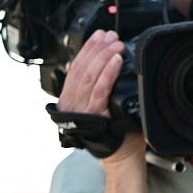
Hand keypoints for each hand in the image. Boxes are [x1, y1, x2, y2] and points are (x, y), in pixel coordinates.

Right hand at [56, 29, 144, 163]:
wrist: (121, 157)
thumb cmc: (116, 131)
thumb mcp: (104, 104)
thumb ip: (101, 87)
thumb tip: (112, 61)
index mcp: (71, 97)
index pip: (76, 66)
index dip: (88, 48)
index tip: (101, 35)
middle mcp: (72, 103)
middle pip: (81, 68)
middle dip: (98, 49)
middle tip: (112, 37)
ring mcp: (81, 110)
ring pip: (89, 76)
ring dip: (104, 57)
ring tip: (117, 45)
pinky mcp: (94, 117)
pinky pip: (100, 91)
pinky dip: (108, 74)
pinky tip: (117, 61)